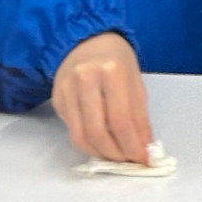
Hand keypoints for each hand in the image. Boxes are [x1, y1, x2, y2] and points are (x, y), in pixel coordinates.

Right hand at [51, 32, 151, 162]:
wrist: (85, 41)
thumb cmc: (116, 60)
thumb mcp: (135, 81)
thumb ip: (139, 115)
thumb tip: (144, 146)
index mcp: (112, 72)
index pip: (121, 119)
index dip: (132, 144)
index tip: (143, 159)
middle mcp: (86, 80)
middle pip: (98, 131)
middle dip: (117, 152)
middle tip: (130, 160)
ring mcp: (67, 90)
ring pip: (81, 136)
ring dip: (101, 153)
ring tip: (117, 157)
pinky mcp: (57, 100)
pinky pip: (72, 130)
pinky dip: (88, 143)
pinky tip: (102, 145)